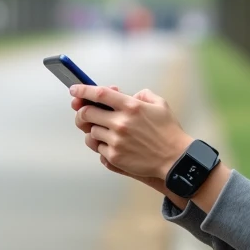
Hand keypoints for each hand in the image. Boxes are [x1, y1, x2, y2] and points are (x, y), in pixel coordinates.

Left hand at [70, 85, 192, 182]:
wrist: (175, 159)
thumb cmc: (169, 131)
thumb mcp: (160, 104)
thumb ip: (142, 95)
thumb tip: (126, 95)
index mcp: (131, 106)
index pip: (99, 94)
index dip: (83, 90)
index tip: (74, 89)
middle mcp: (121, 123)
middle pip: (87, 113)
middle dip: (82, 111)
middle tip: (84, 112)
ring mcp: (116, 141)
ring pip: (90, 132)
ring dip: (95, 129)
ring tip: (104, 129)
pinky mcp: (115, 157)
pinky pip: (98, 148)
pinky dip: (102, 144)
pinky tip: (112, 143)